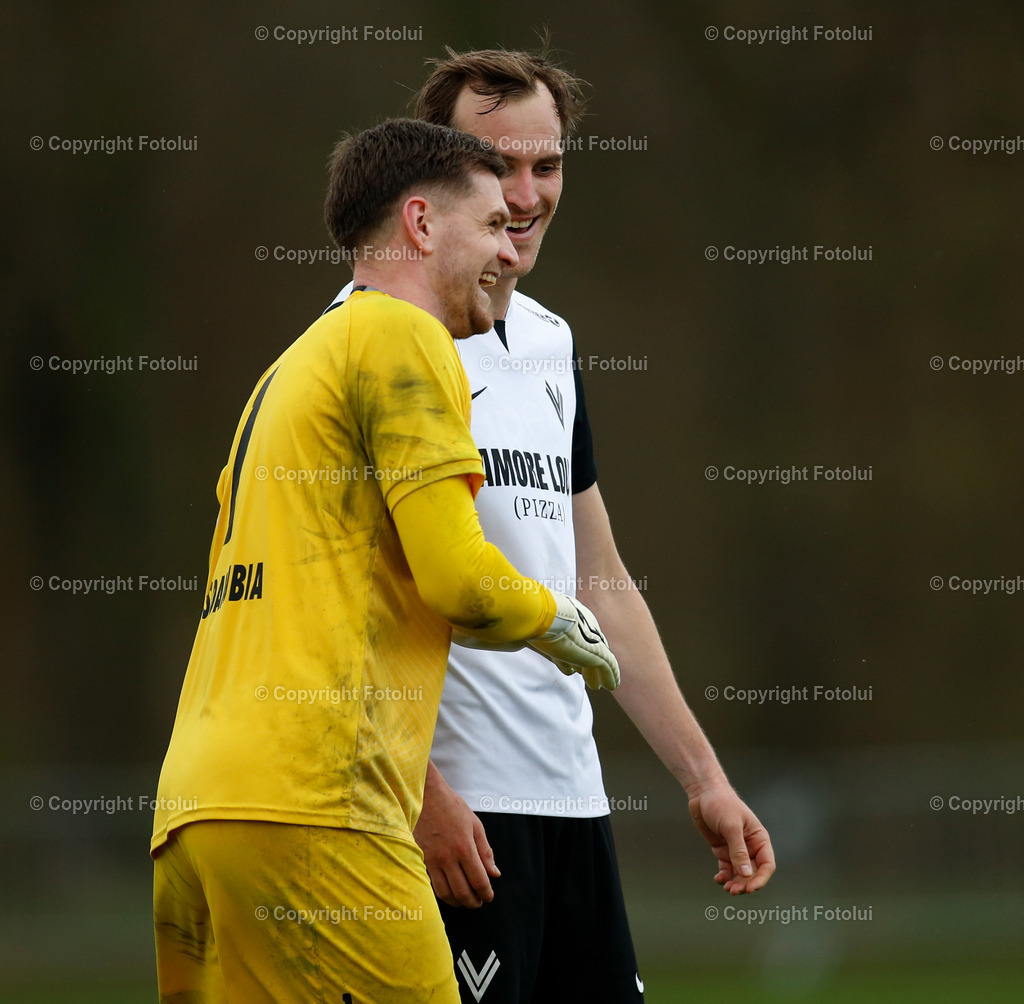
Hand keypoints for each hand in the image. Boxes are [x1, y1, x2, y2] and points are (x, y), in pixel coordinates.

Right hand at [414, 765, 499, 907]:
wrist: (426, 796)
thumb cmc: (452, 807)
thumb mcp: (475, 824)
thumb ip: (485, 851)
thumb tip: (495, 874)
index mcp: (464, 847)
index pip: (478, 881)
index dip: (486, 893)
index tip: (489, 896)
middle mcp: (448, 857)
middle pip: (462, 892)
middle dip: (474, 902)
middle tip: (479, 901)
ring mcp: (432, 860)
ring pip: (446, 893)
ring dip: (458, 902)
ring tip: (465, 900)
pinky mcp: (422, 860)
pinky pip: (432, 885)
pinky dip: (443, 893)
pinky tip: (450, 890)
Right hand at [528, 592, 619, 689]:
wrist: (539, 614)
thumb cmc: (528, 617)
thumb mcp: (532, 629)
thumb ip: (533, 637)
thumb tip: (520, 645)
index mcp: (570, 615)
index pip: (575, 637)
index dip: (573, 652)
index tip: (570, 665)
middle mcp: (583, 625)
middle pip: (588, 647)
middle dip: (588, 661)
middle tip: (585, 674)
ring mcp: (591, 639)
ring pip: (600, 658)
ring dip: (599, 672)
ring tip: (597, 685)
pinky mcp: (596, 652)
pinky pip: (608, 666)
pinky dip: (610, 676)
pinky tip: (612, 686)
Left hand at [687, 780, 775, 893]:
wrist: (703, 793)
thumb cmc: (722, 804)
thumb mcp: (731, 826)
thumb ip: (738, 850)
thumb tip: (746, 874)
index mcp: (759, 839)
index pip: (767, 865)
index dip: (760, 879)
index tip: (750, 888)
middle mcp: (750, 846)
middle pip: (753, 873)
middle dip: (745, 884)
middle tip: (733, 890)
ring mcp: (736, 849)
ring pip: (740, 874)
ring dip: (735, 882)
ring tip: (726, 887)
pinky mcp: (723, 850)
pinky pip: (727, 868)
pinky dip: (724, 876)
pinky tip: (718, 879)